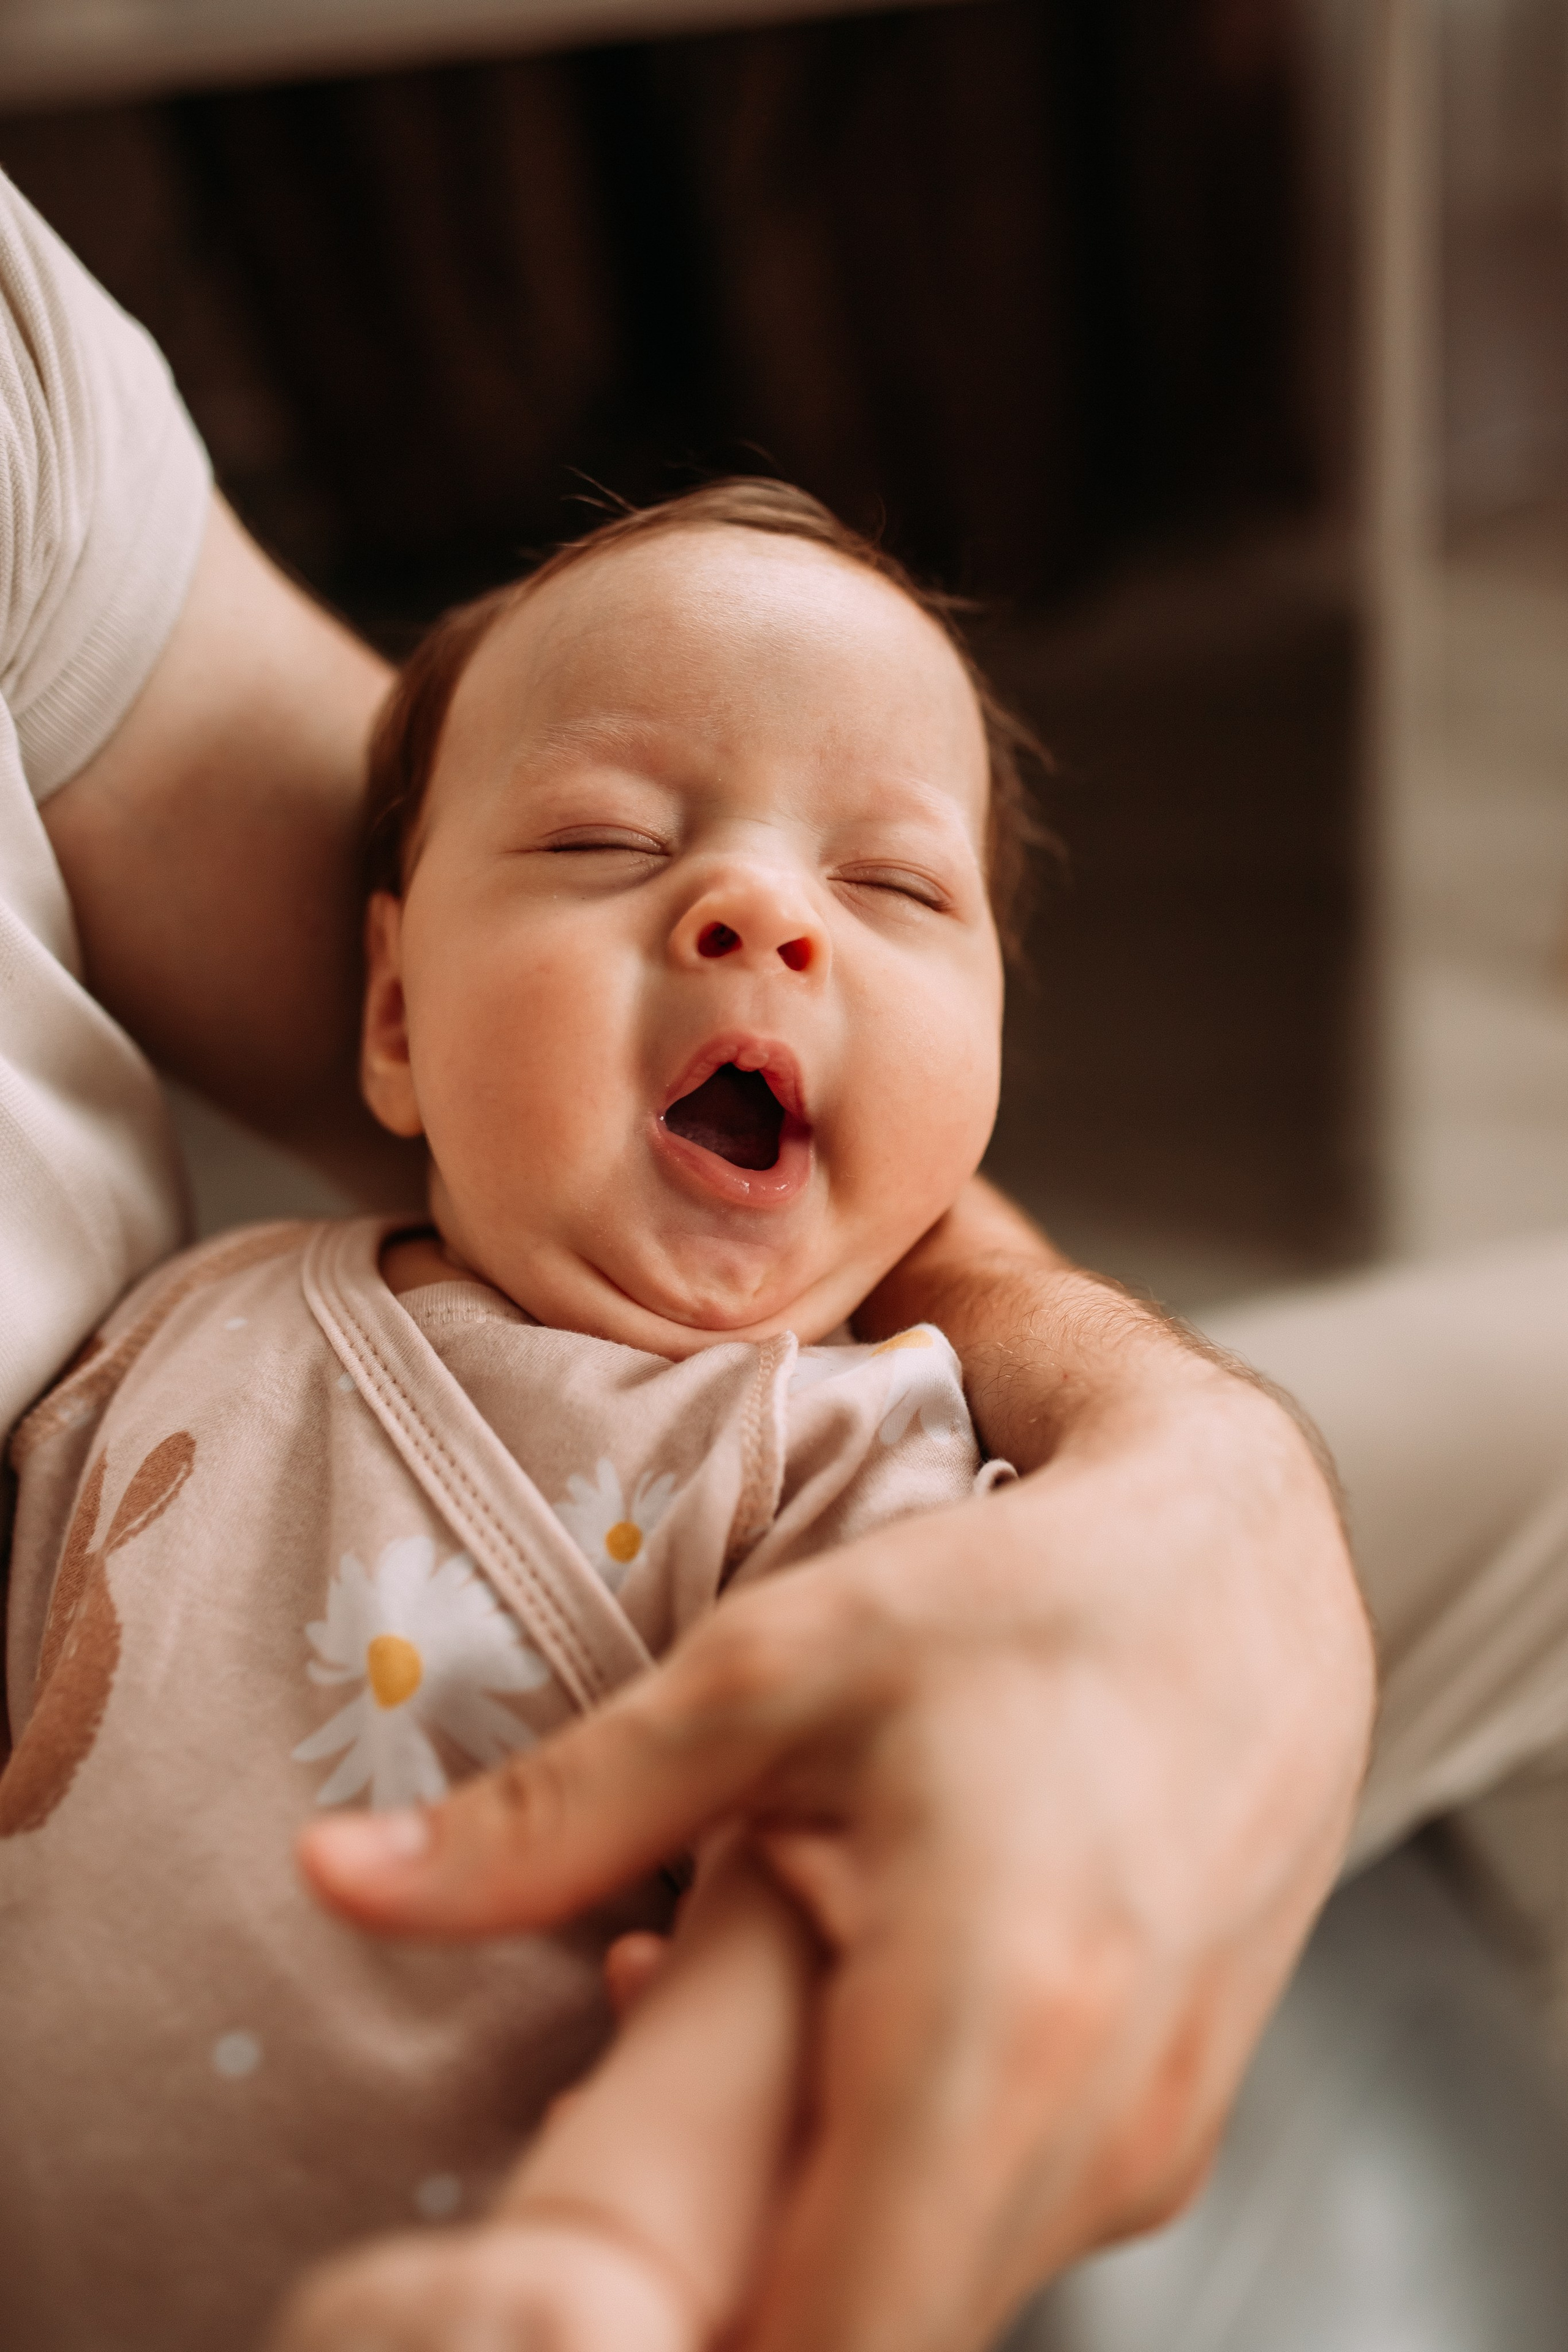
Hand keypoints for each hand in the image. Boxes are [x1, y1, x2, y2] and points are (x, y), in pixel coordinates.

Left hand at [300, 1185, 1372, 2351]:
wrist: (1250, 1564)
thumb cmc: (1018, 1597)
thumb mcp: (771, 1674)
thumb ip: (559, 1814)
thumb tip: (336, 1876)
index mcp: (993, 2033)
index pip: (820, 2348)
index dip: (666, 2350)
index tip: (567, 2281)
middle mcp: (1097, 2133)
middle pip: (857, 2333)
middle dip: (706, 2283)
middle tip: (602, 2144)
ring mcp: (1149, 2144)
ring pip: (926, 2280)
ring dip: (792, 2210)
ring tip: (699, 2038)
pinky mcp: (1168, 2124)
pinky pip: (993, 2217)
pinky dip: (882, 2163)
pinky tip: (821, 2024)